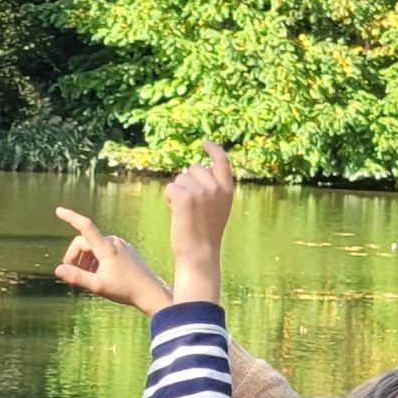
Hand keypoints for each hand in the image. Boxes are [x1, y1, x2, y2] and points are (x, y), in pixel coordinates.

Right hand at [53, 208, 172, 313]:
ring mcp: (120, 245)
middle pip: (85, 242)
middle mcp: (113, 242)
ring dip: (86, 260)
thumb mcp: (98, 286)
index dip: (71, 217)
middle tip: (71, 274)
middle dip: (75, 256)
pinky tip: (99, 275)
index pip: (85, 227)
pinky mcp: (125, 250)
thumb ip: (77, 277)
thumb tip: (58, 270)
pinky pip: (104, 250)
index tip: (58, 211)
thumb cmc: (125, 289)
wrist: (150, 292)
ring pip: (94, 247)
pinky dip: (96, 260)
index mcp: (106, 247)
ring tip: (88, 278)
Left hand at [164, 142, 234, 301]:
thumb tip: (196, 170)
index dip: (213, 149)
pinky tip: (176, 213)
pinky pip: (171, 187)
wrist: (199, 254)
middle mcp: (216, 187)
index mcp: (227, 190)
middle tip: (191, 207)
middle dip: (187, 182)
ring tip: (185, 213)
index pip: (222, 161)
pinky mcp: (185, 196)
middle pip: (193, 169)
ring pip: (180, 178)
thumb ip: (212, 189)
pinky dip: (169, 198)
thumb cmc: (205, 234)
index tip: (204, 143)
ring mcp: (201, 191)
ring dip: (178, 192)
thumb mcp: (216, 208)